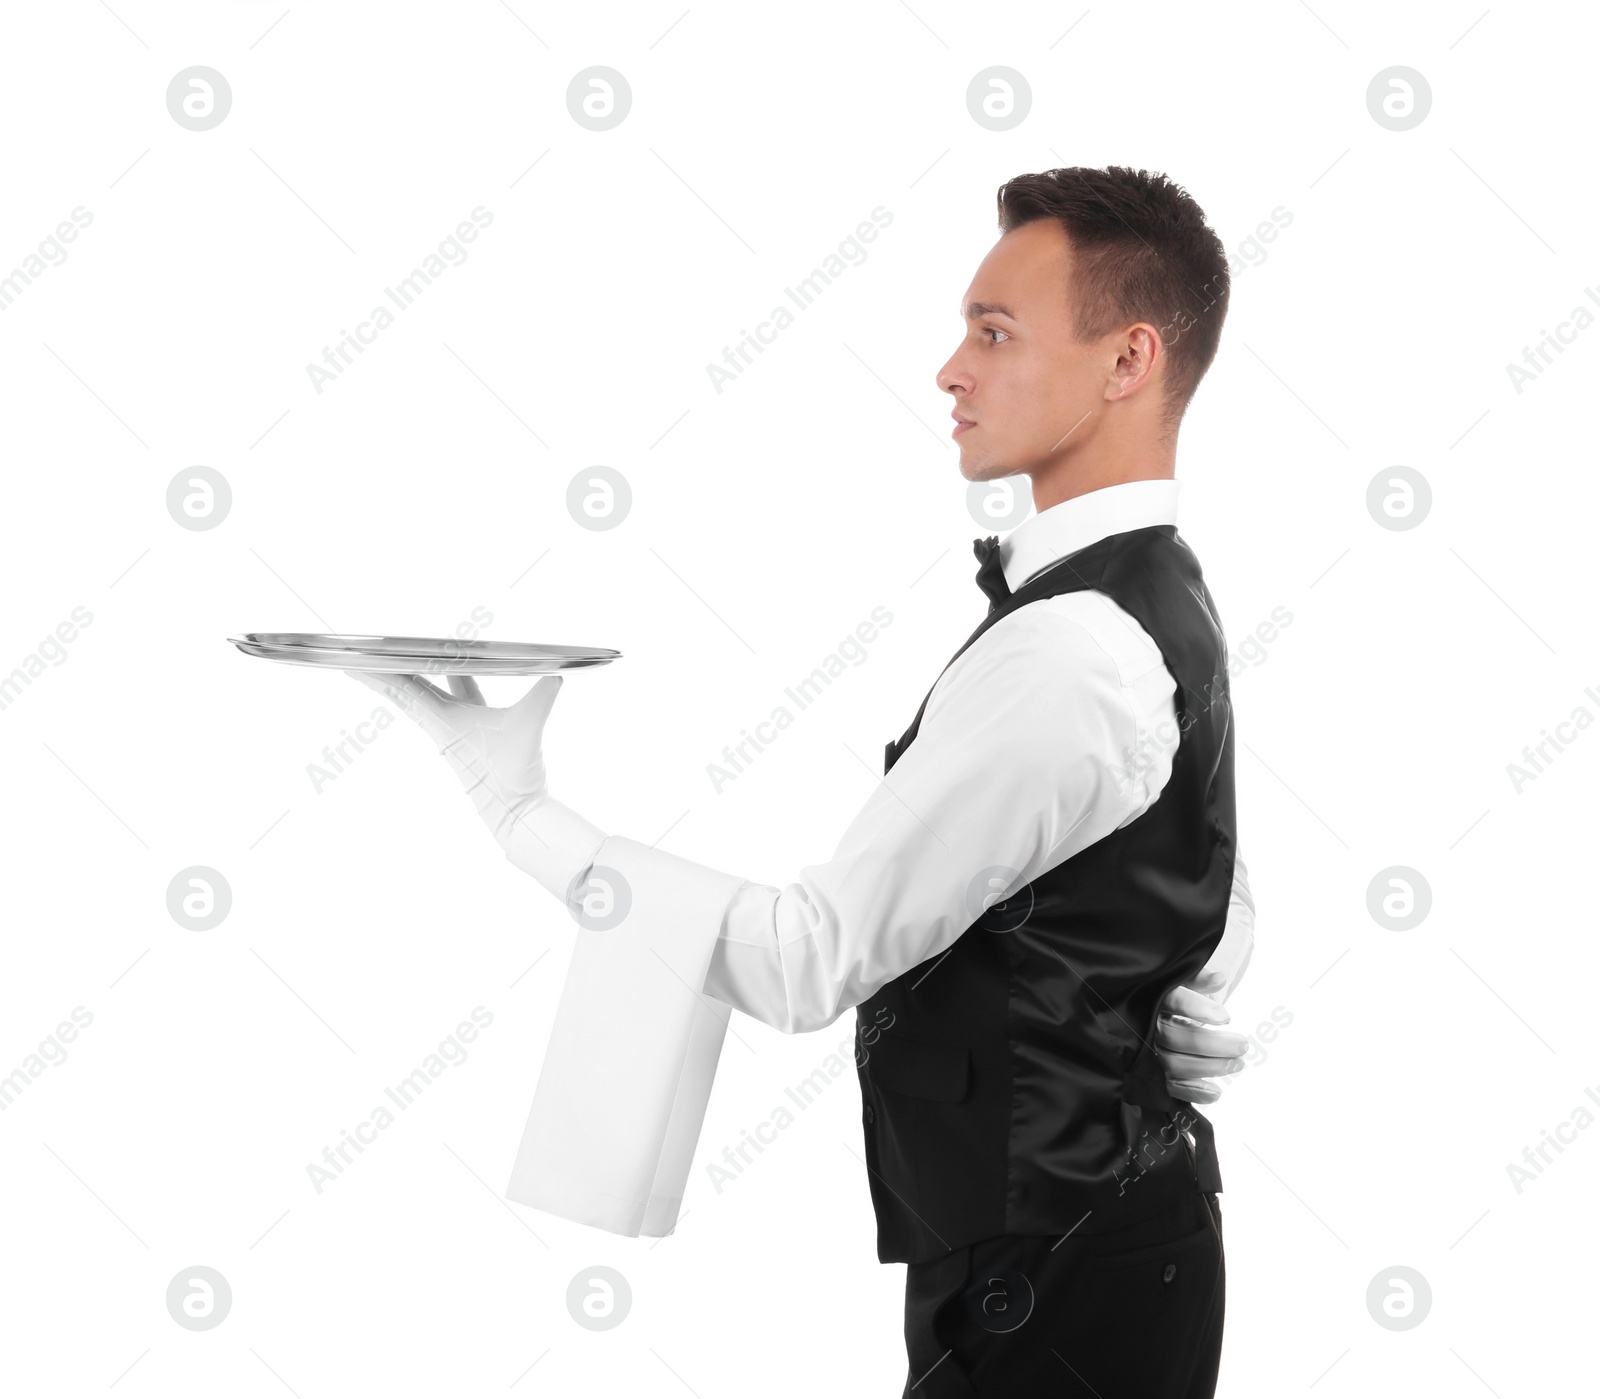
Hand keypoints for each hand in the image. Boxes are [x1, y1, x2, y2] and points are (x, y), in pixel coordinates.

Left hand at [345, 670, 562, 847]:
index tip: (352, 661)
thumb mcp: (527, 729)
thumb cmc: (510, 776)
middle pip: (404, 691)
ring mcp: (453, 729)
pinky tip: (451, 670)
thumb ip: (541, 698)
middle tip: (357, 655)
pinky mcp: (471, 732)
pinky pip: (450, 698)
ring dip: (409, 676)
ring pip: (424, 695)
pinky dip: (444, 682)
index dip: (377, 674)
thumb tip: (556, 676)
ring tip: (394, 658)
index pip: (403, 690)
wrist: (514, 811)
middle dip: (382, 672)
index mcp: (443, 720)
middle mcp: (441, 724)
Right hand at [1156, 983, 1248, 1104]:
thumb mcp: (1183, 982)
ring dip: (1209, 1067)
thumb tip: (1219, 979)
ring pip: (1173, 1063)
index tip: (1225, 1016)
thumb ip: (1199, 980)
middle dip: (1212, 1044)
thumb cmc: (1171, 998)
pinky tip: (1216, 1091)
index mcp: (1155, 997)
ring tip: (1237, 1064)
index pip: (1173, 1000)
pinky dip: (1193, 1091)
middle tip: (1242, 1045)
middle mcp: (1147, 1025)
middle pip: (1175, 1037)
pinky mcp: (1152, 1074)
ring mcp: (1147, 1051)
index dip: (1197, 1008)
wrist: (1146, 1017)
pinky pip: (1169, 1086)